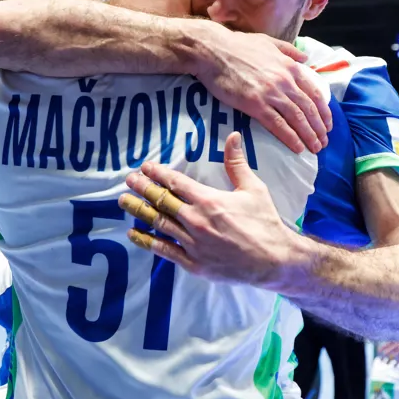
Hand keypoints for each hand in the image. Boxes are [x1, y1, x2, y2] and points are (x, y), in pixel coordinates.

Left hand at [119, 131, 293, 285]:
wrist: (274, 260)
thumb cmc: (265, 222)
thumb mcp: (253, 189)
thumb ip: (237, 163)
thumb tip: (233, 136)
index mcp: (209, 200)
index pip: (175, 182)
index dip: (157, 173)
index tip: (145, 167)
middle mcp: (196, 221)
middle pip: (161, 201)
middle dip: (142, 188)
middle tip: (128, 180)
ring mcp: (193, 243)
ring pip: (158, 223)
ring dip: (139, 210)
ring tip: (123, 201)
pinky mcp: (193, 263)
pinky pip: (164, 250)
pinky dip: (146, 240)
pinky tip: (134, 233)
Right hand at [191, 22, 330, 154]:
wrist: (213, 51)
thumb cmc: (238, 45)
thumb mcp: (269, 41)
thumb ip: (289, 50)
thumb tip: (305, 57)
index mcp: (290, 67)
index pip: (314, 93)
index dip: (323, 111)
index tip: (327, 124)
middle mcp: (285, 81)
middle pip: (309, 109)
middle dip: (319, 128)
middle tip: (324, 142)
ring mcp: (271, 94)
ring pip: (297, 119)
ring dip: (309, 135)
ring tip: (315, 148)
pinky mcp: (255, 105)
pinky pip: (278, 125)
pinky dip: (290, 138)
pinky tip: (298, 147)